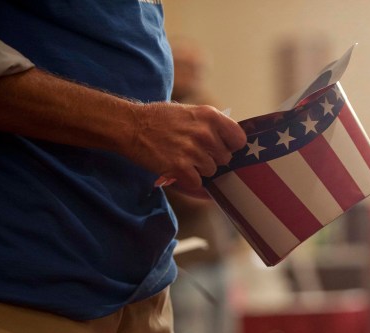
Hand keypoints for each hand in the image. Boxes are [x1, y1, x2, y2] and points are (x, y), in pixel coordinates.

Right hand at [125, 102, 246, 195]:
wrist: (131, 126)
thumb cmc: (160, 119)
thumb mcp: (190, 112)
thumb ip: (211, 125)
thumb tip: (229, 142)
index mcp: (210, 116)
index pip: (239, 139)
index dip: (231, 146)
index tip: (222, 148)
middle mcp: (204, 132)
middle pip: (225, 158)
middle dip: (212, 159)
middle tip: (194, 153)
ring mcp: (192, 150)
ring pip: (211, 171)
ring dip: (198, 169)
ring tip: (182, 158)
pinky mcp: (180, 167)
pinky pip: (196, 182)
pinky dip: (187, 180)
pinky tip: (176, 169)